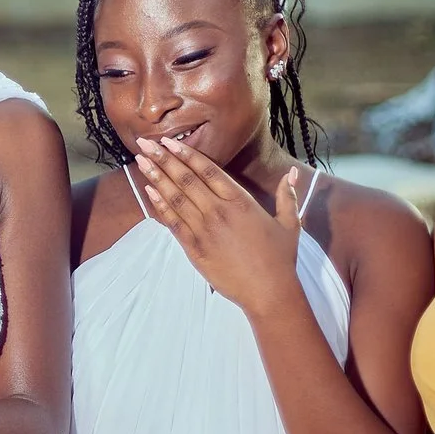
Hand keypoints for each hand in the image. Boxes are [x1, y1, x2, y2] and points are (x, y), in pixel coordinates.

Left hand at [131, 137, 305, 316]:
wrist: (268, 292)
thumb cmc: (280, 259)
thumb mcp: (289, 224)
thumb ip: (287, 196)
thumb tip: (293, 172)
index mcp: (240, 201)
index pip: (208, 170)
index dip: (186, 153)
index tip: (169, 142)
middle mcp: (219, 211)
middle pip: (186, 179)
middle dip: (163, 159)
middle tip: (144, 144)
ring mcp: (204, 230)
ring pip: (176, 198)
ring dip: (156, 178)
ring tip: (141, 161)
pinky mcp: (195, 249)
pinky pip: (173, 223)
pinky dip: (160, 206)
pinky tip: (149, 191)